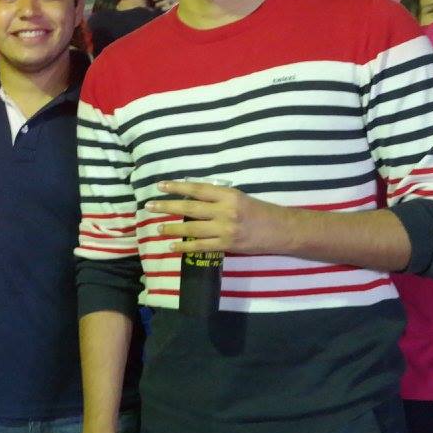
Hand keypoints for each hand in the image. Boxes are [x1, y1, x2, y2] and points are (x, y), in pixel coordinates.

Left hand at [148, 180, 289, 255]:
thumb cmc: (260, 211)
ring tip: (158, 229)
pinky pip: (201, 246)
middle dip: (167, 207)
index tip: (161, 186)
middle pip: (190, 208)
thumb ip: (218, 198)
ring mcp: (225, 229)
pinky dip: (185, 246)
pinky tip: (173, 247)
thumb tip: (191, 197)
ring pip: (192, 228)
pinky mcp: (227, 245)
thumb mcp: (240, 198)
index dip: (177, 187)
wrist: (282, 231)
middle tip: (150, 206)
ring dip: (172, 229)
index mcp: (229, 195)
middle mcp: (225, 211)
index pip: (197, 189)